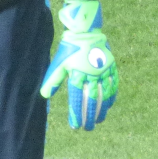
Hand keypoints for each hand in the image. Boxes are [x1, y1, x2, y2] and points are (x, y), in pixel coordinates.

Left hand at [40, 0, 117, 130]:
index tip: (75, 125)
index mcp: (77, 73)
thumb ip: (52, 80)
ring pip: (104, 95)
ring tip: (98, 121)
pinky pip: (113, 85)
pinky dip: (111, 97)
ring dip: (101, 109)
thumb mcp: (58, 63)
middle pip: (91, 100)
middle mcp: (91, 74)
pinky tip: (109, 105)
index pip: (76, 99)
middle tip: (87, 128)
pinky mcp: (110, 66)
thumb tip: (44, 96)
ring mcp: (103, 71)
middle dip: (89, 116)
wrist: (85, 31)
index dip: (76, 113)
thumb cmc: (69, 48)